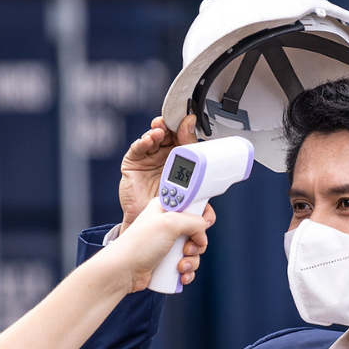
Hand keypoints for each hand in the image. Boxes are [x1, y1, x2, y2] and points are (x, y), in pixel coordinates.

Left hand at [101, 198, 214, 292]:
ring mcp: (166, 243)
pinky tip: (181, 275)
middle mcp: (166, 224)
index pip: (192, 206)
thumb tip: (203, 232)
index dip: (200, 217)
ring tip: (181, 266)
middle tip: (187, 249)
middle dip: (197, 244)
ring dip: (192, 260)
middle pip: (196, 231)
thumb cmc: (138, 245)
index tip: (202, 227)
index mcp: (165, 208)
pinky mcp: (165, 260)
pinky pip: (185, 264)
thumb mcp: (170, 222)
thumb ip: (194, 221)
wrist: (122, 271)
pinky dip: (187, 271)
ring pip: (192, 250)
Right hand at [119, 114, 196, 231]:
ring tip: (162, 130)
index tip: (190, 122)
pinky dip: (143, 141)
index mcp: (180, 161)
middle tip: (175, 122)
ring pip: (153, 137)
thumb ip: (202, 198)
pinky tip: (149, 139)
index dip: (186, 130)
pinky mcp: (133, 162)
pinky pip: (137, 148)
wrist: (149, 227)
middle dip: (172, 125)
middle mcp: (164, 157)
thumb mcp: (188, 202)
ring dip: (158, 130)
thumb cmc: (167, 212)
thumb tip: (215, 198)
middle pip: (169, 134)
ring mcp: (148, 158)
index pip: (184, 140)